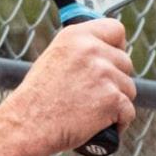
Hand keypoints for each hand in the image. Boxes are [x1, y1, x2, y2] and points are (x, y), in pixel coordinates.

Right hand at [1, 19, 135, 155]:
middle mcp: (91, 49)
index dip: (116, 46)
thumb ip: (80, 52)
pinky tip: (97, 126)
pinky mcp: (112, 98)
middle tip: (91, 95)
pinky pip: (128, 111)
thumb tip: (104, 54)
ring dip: (115, 102)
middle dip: (115, 80)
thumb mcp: (53, 60)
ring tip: (88, 112)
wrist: (26, 126)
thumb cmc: (35, 100)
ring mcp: (104, 74)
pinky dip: (117, 123)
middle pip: (125, 62)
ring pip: (129, 88)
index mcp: (75, 36)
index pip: (115, 29)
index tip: (111, 58)